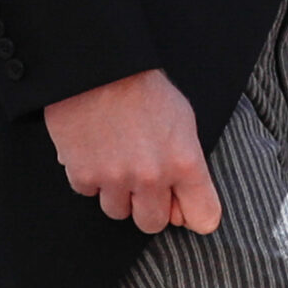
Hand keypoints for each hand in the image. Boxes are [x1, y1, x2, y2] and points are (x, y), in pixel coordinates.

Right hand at [43, 67, 221, 235]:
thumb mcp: (182, 118)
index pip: (204, 218)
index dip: (191, 213)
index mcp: (184, 162)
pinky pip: (88, 192)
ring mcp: (116, 178)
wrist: (96, 64)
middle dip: (146, 205)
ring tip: (112, 159)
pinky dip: (88, 175)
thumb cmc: (142, 86)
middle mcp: (152, 177)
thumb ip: (187, 163)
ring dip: (115, 192)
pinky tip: (91, 149)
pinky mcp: (83, 175)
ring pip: (117, 212)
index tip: (180, 204)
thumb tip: (180, 203)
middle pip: (153, 223)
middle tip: (138, 178)